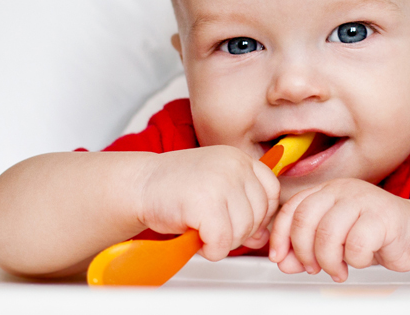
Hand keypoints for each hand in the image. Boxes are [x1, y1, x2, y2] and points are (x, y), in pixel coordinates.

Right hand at [135, 145, 279, 260]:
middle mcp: (234, 166)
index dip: (259, 213)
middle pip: (260, 214)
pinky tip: (199, 241)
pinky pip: (223, 242)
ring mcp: (221, 183)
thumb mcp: (216, 189)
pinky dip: (212, 250)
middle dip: (240, 232)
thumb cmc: (174, 188)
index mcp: (239, 158)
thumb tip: (263, 237)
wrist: (138, 184)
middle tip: (214, 230)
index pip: (272, 190)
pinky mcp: (205, 204)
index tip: (238, 220)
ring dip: (224, 242)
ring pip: (243, 230)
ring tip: (203, 232)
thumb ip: (243, 208)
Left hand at [267, 178, 409, 281]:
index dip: (280, 235)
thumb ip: (306, 250)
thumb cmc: (373, 235)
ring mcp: (363, 199)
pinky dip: (355, 261)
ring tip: (338, 269)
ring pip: (327, 233)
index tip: (279, 257)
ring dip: (328, 260)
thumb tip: (283, 261)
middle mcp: (343, 190)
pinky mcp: (383, 215)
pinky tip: (361, 260)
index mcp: (327, 191)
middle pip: (305, 219)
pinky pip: (356, 244)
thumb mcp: (333, 243)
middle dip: (304, 251)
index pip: (291, 208)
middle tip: (313, 267)